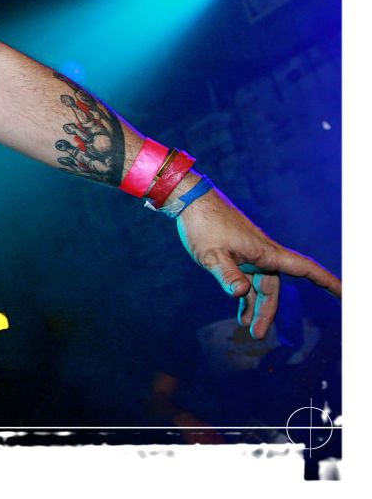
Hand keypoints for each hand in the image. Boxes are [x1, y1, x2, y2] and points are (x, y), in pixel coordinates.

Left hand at [176, 184, 340, 339]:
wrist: (190, 201)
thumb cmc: (203, 224)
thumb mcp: (211, 254)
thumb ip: (226, 274)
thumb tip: (240, 294)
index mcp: (265, 252)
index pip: (305, 269)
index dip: (328, 282)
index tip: (346, 294)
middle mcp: (263, 254)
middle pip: (273, 288)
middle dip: (268, 312)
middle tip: (256, 334)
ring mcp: (250, 254)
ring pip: (260, 285)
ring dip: (255, 306)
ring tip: (247, 328)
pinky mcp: (237, 253)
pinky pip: (248, 278)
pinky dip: (244, 294)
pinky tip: (239, 308)